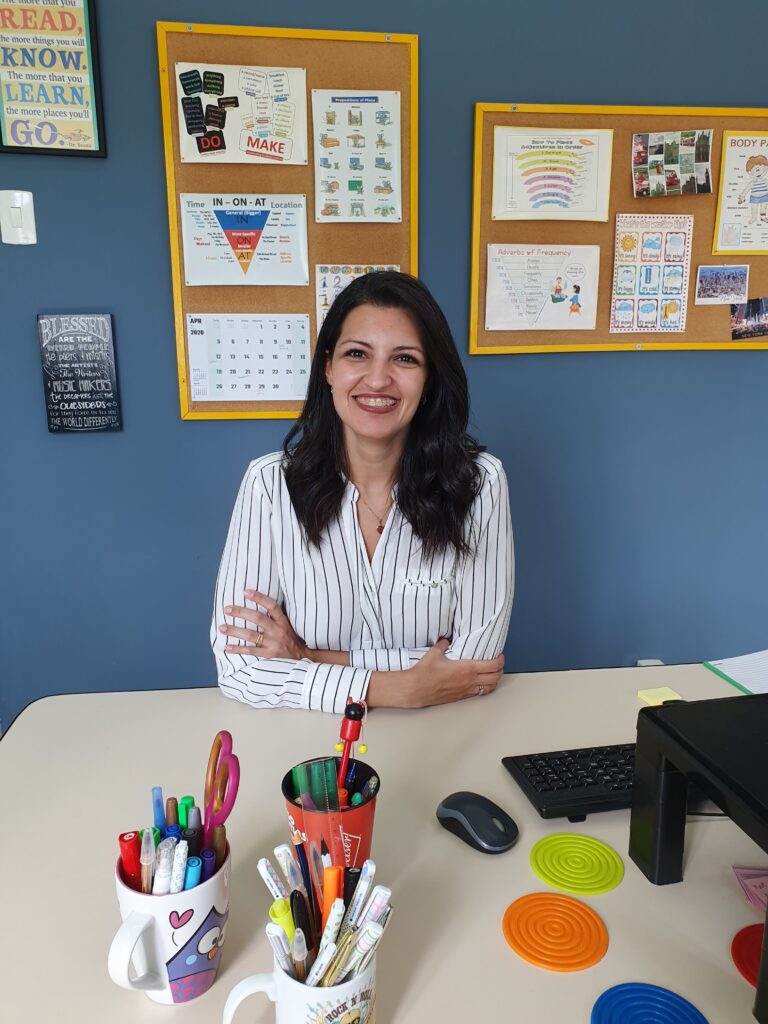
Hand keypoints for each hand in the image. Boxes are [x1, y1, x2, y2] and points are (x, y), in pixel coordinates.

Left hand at [219, 590, 306, 659]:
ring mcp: (273, 643)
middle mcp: (277, 630)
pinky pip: (251, 651)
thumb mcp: (287, 624)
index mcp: (282, 621)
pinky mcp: (269, 654)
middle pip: (258, 618)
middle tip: (227, 609)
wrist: (301, 657)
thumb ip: (275, 616)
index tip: (245, 592)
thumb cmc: (290, 638)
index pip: (272, 606)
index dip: (259, 597)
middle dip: (241, 612)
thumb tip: (259, 602)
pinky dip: (238, 649)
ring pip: (251, 635)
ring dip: (235, 631)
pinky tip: (227, 647)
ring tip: (222, 627)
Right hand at [381, 639, 503, 708]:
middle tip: (499, 664)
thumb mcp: (434, 653)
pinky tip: (481, 685)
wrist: (416, 689)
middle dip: (500, 670)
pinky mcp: (461, 697)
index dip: (500, 660)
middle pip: (495, 677)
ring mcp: (466, 690)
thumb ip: (442, 644)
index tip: (500, 656)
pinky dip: (484, 688)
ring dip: (494, 681)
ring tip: (494, 675)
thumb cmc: (425, 673)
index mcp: (467, 668)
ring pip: (489, 688)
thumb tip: (445, 640)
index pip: (492, 665)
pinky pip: (479, 694)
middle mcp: (470, 681)